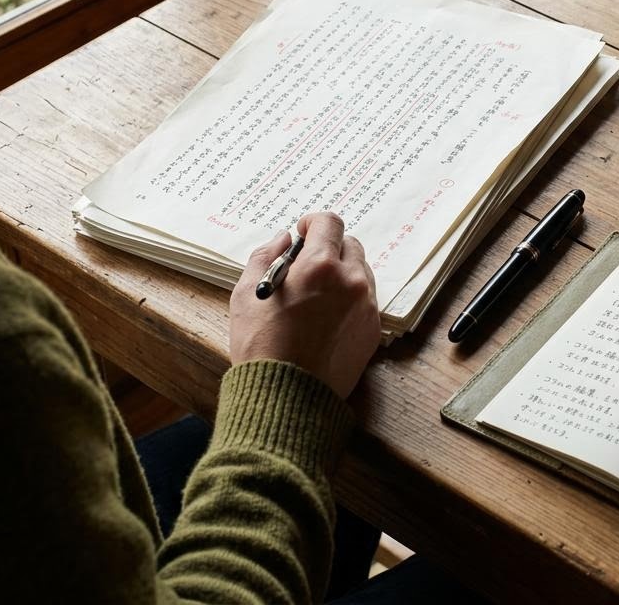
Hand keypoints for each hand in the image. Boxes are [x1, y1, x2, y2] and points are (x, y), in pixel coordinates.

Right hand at [229, 213, 380, 398]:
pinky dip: (350, 297)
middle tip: (306, 267)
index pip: (330, 222)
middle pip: (349, 244)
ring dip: (341, 272)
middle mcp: (351, 280)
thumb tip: (284, 238)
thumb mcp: (245, 294)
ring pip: (360, 271)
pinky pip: (366, 299)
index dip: (314, 223)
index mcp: (320, 265)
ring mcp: (366, 305)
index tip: (303, 232)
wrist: (287, 396)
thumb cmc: (261, 345)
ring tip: (316, 295)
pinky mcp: (373, 328)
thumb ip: (265, 256)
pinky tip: (327, 316)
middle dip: (328, 248)